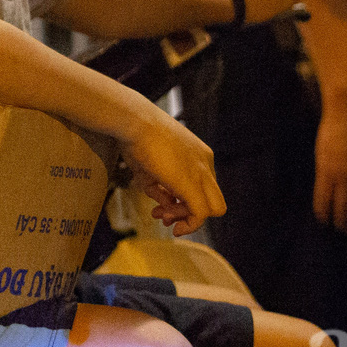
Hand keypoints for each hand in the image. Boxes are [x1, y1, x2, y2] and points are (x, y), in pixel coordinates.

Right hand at [122, 111, 225, 235]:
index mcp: (198, 155)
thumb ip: (160, 187)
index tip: (163, 204)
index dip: (185, 200)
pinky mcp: (192, 184)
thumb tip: (166, 204)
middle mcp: (205, 163)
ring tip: (162, 217)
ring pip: (211, 209)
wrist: (133, 121)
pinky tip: (172, 224)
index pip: (202, 186)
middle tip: (166, 216)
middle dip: (190, 212)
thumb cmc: (136, 137)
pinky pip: (201, 214)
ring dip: (185, 218)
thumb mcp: (150, 166)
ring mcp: (201, 173)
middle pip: (213, 199)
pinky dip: (189, 224)